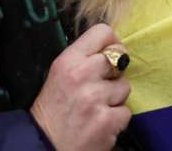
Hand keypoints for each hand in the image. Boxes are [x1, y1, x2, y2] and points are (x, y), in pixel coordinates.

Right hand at [30, 24, 131, 150]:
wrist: (45, 146)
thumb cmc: (52, 112)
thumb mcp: (59, 75)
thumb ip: (83, 59)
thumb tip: (111, 48)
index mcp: (68, 61)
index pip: (102, 32)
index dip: (112, 42)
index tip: (111, 54)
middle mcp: (82, 75)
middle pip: (119, 58)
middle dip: (114, 73)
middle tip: (101, 86)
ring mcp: (96, 98)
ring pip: (125, 86)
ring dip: (115, 98)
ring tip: (96, 107)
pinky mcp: (107, 120)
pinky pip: (126, 111)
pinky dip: (116, 119)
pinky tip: (100, 122)